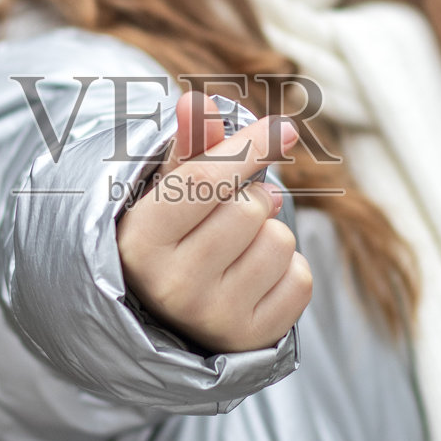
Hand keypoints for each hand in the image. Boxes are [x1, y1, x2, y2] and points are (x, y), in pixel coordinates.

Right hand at [116, 89, 312, 353]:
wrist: (173, 314)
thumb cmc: (173, 234)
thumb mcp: (170, 187)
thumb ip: (187, 144)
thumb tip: (196, 102)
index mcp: (140, 243)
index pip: (204, 180)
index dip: (250, 147)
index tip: (285, 129)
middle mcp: (172, 287)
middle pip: (249, 209)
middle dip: (249, 200)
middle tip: (228, 214)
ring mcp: (213, 318)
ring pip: (279, 242)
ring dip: (269, 234)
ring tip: (240, 248)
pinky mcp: (253, 339)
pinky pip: (300, 279)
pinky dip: (288, 269)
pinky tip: (257, 276)